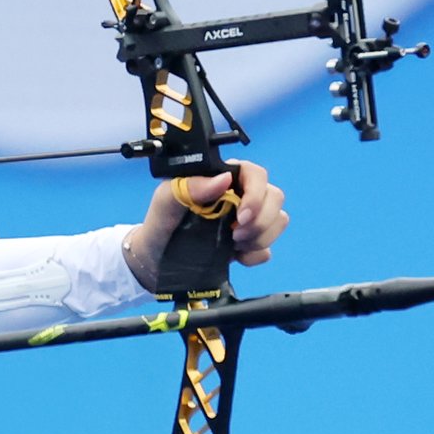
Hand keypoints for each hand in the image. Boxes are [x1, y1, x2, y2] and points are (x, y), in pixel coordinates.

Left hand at [123, 159, 289, 289]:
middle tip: (234, 234)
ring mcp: (246, 221)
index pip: (256, 173)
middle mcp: (239, 195)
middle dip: (260, 220)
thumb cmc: (159, 224)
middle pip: (275, 197)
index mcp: (221, 178)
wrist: (154, 259)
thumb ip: (190, 187)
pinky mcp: (248, 245)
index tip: (241, 215)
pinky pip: (268, 248)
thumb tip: (223, 179)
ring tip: (232, 244)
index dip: (257, 193)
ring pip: (278, 221)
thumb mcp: (165, 202)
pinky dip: (254, 255)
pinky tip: (235, 257)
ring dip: (260, 237)